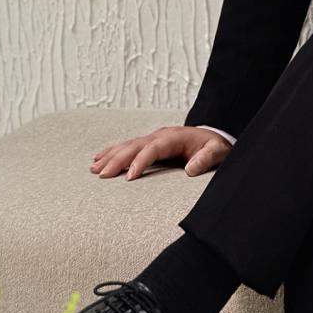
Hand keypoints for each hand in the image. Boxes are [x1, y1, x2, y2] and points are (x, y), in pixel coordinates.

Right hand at [90, 125, 229, 180]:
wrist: (215, 137)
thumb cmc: (216, 147)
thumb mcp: (218, 152)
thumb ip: (207, 159)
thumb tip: (191, 170)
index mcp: (175, 137)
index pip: (153, 148)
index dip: (140, 162)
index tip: (129, 177)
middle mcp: (161, 135)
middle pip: (134, 146)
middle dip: (117, 160)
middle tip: (102, 175)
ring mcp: (154, 138)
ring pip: (127, 145)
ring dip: (110, 156)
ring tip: (94, 169)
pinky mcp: (150, 143)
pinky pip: (128, 146)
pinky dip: (112, 152)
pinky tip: (98, 159)